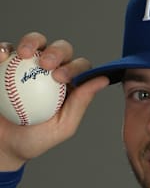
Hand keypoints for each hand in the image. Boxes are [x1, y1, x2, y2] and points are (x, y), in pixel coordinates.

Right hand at [0, 32, 108, 170]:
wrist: (3, 145)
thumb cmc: (36, 138)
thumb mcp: (63, 126)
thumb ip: (81, 102)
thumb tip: (103, 80)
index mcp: (70, 85)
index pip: (80, 68)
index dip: (75, 67)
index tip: (60, 78)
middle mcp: (52, 71)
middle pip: (61, 49)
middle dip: (57, 51)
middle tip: (46, 64)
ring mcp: (29, 65)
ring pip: (37, 41)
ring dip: (33, 41)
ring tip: (25, 54)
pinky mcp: (7, 63)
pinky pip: (7, 50)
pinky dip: (5, 49)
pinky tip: (2, 55)